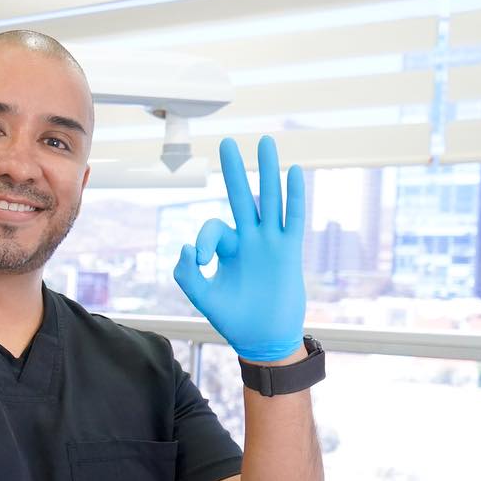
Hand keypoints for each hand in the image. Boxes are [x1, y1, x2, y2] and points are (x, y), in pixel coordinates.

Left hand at [175, 136, 305, 362]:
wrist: (263, 339)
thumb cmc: (234, 319)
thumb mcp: (203, 297)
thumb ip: (187, 275)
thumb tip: (187, 247)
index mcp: (227, 250)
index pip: (213, 229)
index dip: (203, 240)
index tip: (201, 261)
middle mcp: (249, 241)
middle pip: (240, 197)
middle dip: (233, 171)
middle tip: (226, 143)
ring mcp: (270, 243)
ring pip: (268, 200)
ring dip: (266, 171)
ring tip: (264, 141)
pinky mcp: (289, 252)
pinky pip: (292, 218)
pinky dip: (294, 195)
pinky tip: (293, 172)